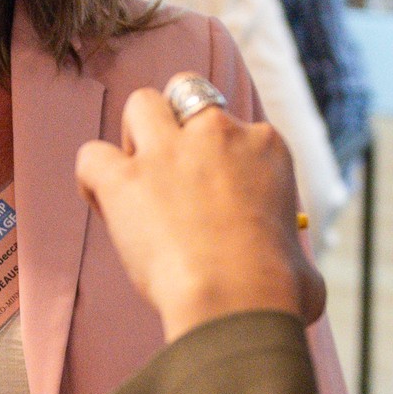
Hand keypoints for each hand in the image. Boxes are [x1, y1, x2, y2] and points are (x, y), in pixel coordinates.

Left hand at [75, 73, 325, 342]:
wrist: (238, 301)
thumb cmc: (278, 291)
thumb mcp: (300, 255)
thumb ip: (286, 246)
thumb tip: (296, 273)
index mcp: (264, 145)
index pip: (234, 128)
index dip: (218, 160)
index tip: (213, 198)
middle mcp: (217, 133)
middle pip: (186, 92)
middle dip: (176, 122)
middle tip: (172, 170)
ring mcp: (168, 152)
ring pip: (140, 104)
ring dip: (134, 133)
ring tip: (136, 177)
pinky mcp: (124, 179)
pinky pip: (92, 156)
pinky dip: (92, 177)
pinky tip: (101, 201)